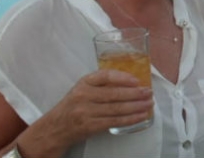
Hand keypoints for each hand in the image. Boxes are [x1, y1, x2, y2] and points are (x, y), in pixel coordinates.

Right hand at [28, 69, 152, 151]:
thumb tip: (132, 81)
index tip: (137, 80)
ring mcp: (86, 112)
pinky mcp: (89, 126)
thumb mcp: (82, 89)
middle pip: (114, 94)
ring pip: (117, 108)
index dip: (123, 77)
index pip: (105, 76)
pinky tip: (141, 116)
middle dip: (135, 94)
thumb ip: (101, 84)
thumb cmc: (74, 106)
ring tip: (149, 103)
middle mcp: (83, 96)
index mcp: (84, 83)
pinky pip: (114, 121)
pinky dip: (131, 119)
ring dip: (136, 106)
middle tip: (149, 92)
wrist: (54, 128)